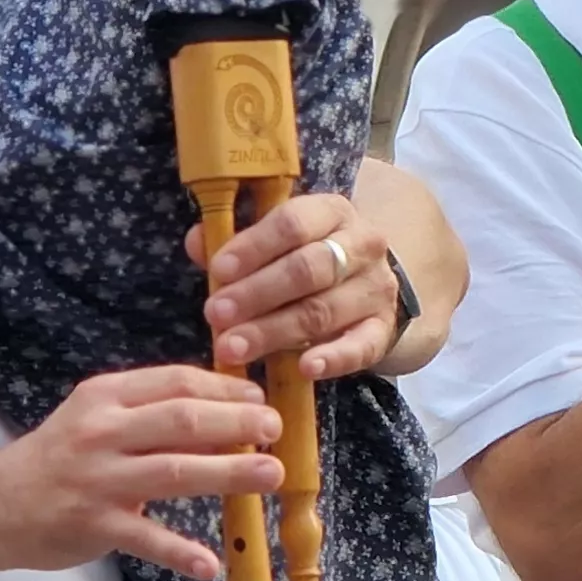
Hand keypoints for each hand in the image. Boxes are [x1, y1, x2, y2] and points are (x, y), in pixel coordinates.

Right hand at [0, 365, 278, 580]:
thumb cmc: (60, 456)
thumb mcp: (98, 416)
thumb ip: (150, 411)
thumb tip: (226, 407)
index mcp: (107, 396)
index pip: (176, 382)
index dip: (225, 388)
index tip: (261, 397)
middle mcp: (103, 432)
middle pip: (181, 421)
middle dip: (236, 422)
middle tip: (276, 430)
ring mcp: (99, 480)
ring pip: (174, 472)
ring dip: (228, 473)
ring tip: (271, 475)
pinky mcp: (93, 525)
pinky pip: (145, 539)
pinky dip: (179, 553)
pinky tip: (210, 565)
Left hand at [194, 193, 398, 380]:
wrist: (365, 282)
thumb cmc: (306, 257)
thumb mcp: (275, 241)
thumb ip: (237, 242)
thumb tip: (198, 242)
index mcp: (331, 212)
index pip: (292, 223)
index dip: (253, 247)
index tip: (218, 271)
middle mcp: (362, 245)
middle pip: (307, 269)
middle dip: (256, 293)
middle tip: (215, 314)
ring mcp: (376, 289)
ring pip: (323, 310)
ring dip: (273, 331)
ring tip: (233, 348)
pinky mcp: (383, 329)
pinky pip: (362, 346)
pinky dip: (334, 358)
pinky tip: (304, 368)